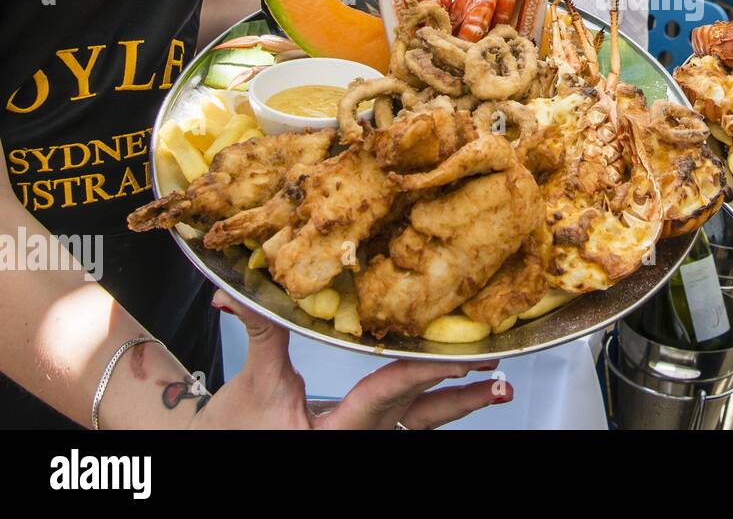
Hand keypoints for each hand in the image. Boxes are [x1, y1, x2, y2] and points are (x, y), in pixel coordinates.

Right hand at [193, 292, 507, 428]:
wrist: (221, 450)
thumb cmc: (235, 427)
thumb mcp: (255, 381)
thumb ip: (261, 332)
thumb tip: (235, 292)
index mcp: (338, 430)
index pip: (389, 395)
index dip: (425, 373)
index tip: (460, 359)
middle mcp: (361, 438)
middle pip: (423, 416)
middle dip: (463, 394)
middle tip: (499, 376)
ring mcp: (369, 439)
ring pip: (424, 422)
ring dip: (462, 402)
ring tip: (499, 386)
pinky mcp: (368, 435)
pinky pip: (412, 420)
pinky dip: (439, 402)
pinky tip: (468, 389)